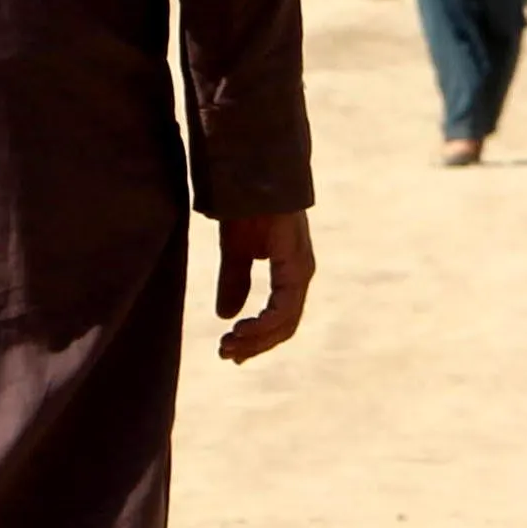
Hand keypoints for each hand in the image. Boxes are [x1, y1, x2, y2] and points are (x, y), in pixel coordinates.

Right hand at [215, 207, 316, 363]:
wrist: (251, 174)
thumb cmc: (246, 207)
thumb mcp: (235, 251)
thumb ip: (234, 281)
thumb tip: (227, 315)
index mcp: (290, 273)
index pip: (280, 319)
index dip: (256, 339)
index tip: (229, 350)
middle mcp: (300, 274)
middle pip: (285, 326)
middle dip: (255, 345)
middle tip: (226, 353)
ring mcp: (300, 270)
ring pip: (286, 321)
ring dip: (257, 339)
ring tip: (229, 346)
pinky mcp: (295, 264)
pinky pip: (285, 307)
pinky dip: (263, 324)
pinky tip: (240, 328)